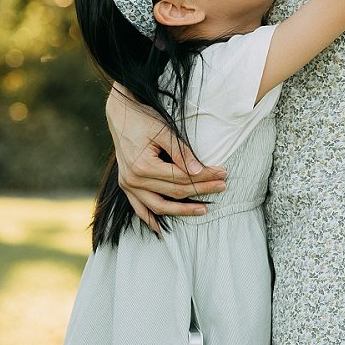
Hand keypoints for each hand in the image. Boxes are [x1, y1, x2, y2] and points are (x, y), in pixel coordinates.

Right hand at [105, 87, 225, 232]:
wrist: (121, 115)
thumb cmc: (144, 120)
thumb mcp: (165, 131)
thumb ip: (181, 152)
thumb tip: (198, 171)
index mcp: (143, 167)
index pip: (182, 177)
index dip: (205, 176)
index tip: (224, 172)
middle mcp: (133, 180)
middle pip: (174, 192)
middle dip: (201, 190)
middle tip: (223, 186)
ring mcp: (128, 185)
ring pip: (158, 206)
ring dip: (181, 210)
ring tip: (203, 210)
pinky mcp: (126, 186)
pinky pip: (139, 208)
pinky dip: (150, 219)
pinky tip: (162, 230)